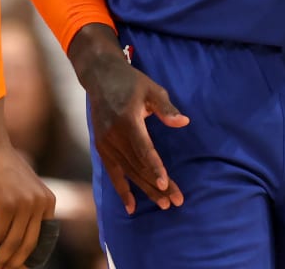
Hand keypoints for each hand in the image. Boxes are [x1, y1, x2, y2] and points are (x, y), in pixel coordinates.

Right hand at [0, 136, 56, 268]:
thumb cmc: (1, 169)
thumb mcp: (23, 190)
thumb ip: (26, 212)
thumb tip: (18, 246)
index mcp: (48, 201)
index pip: (41, 240)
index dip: (29, 259)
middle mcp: (40, 203)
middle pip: (28, 245)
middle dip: (14, 264)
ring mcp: (24, 204)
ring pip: (13, 244)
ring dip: (1, 260)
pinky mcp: (6, 205)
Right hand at [69, 26, 188, 214]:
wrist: (101, 77)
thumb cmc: (132, 82)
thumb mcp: (151, 89)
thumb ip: (166, 108)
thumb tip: (184, 122)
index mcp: (127, 120)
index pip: (143, 149)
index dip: (155, 167)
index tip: (166, 184)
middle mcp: (113, 136)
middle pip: (138, 166)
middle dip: (157, 186)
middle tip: (175, 201)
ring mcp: (105, 144)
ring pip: (128, 172)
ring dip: (145, 190)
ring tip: (163, 204)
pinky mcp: (101, 149)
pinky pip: (113, 173)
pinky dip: (122, 190)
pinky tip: (132, 207)